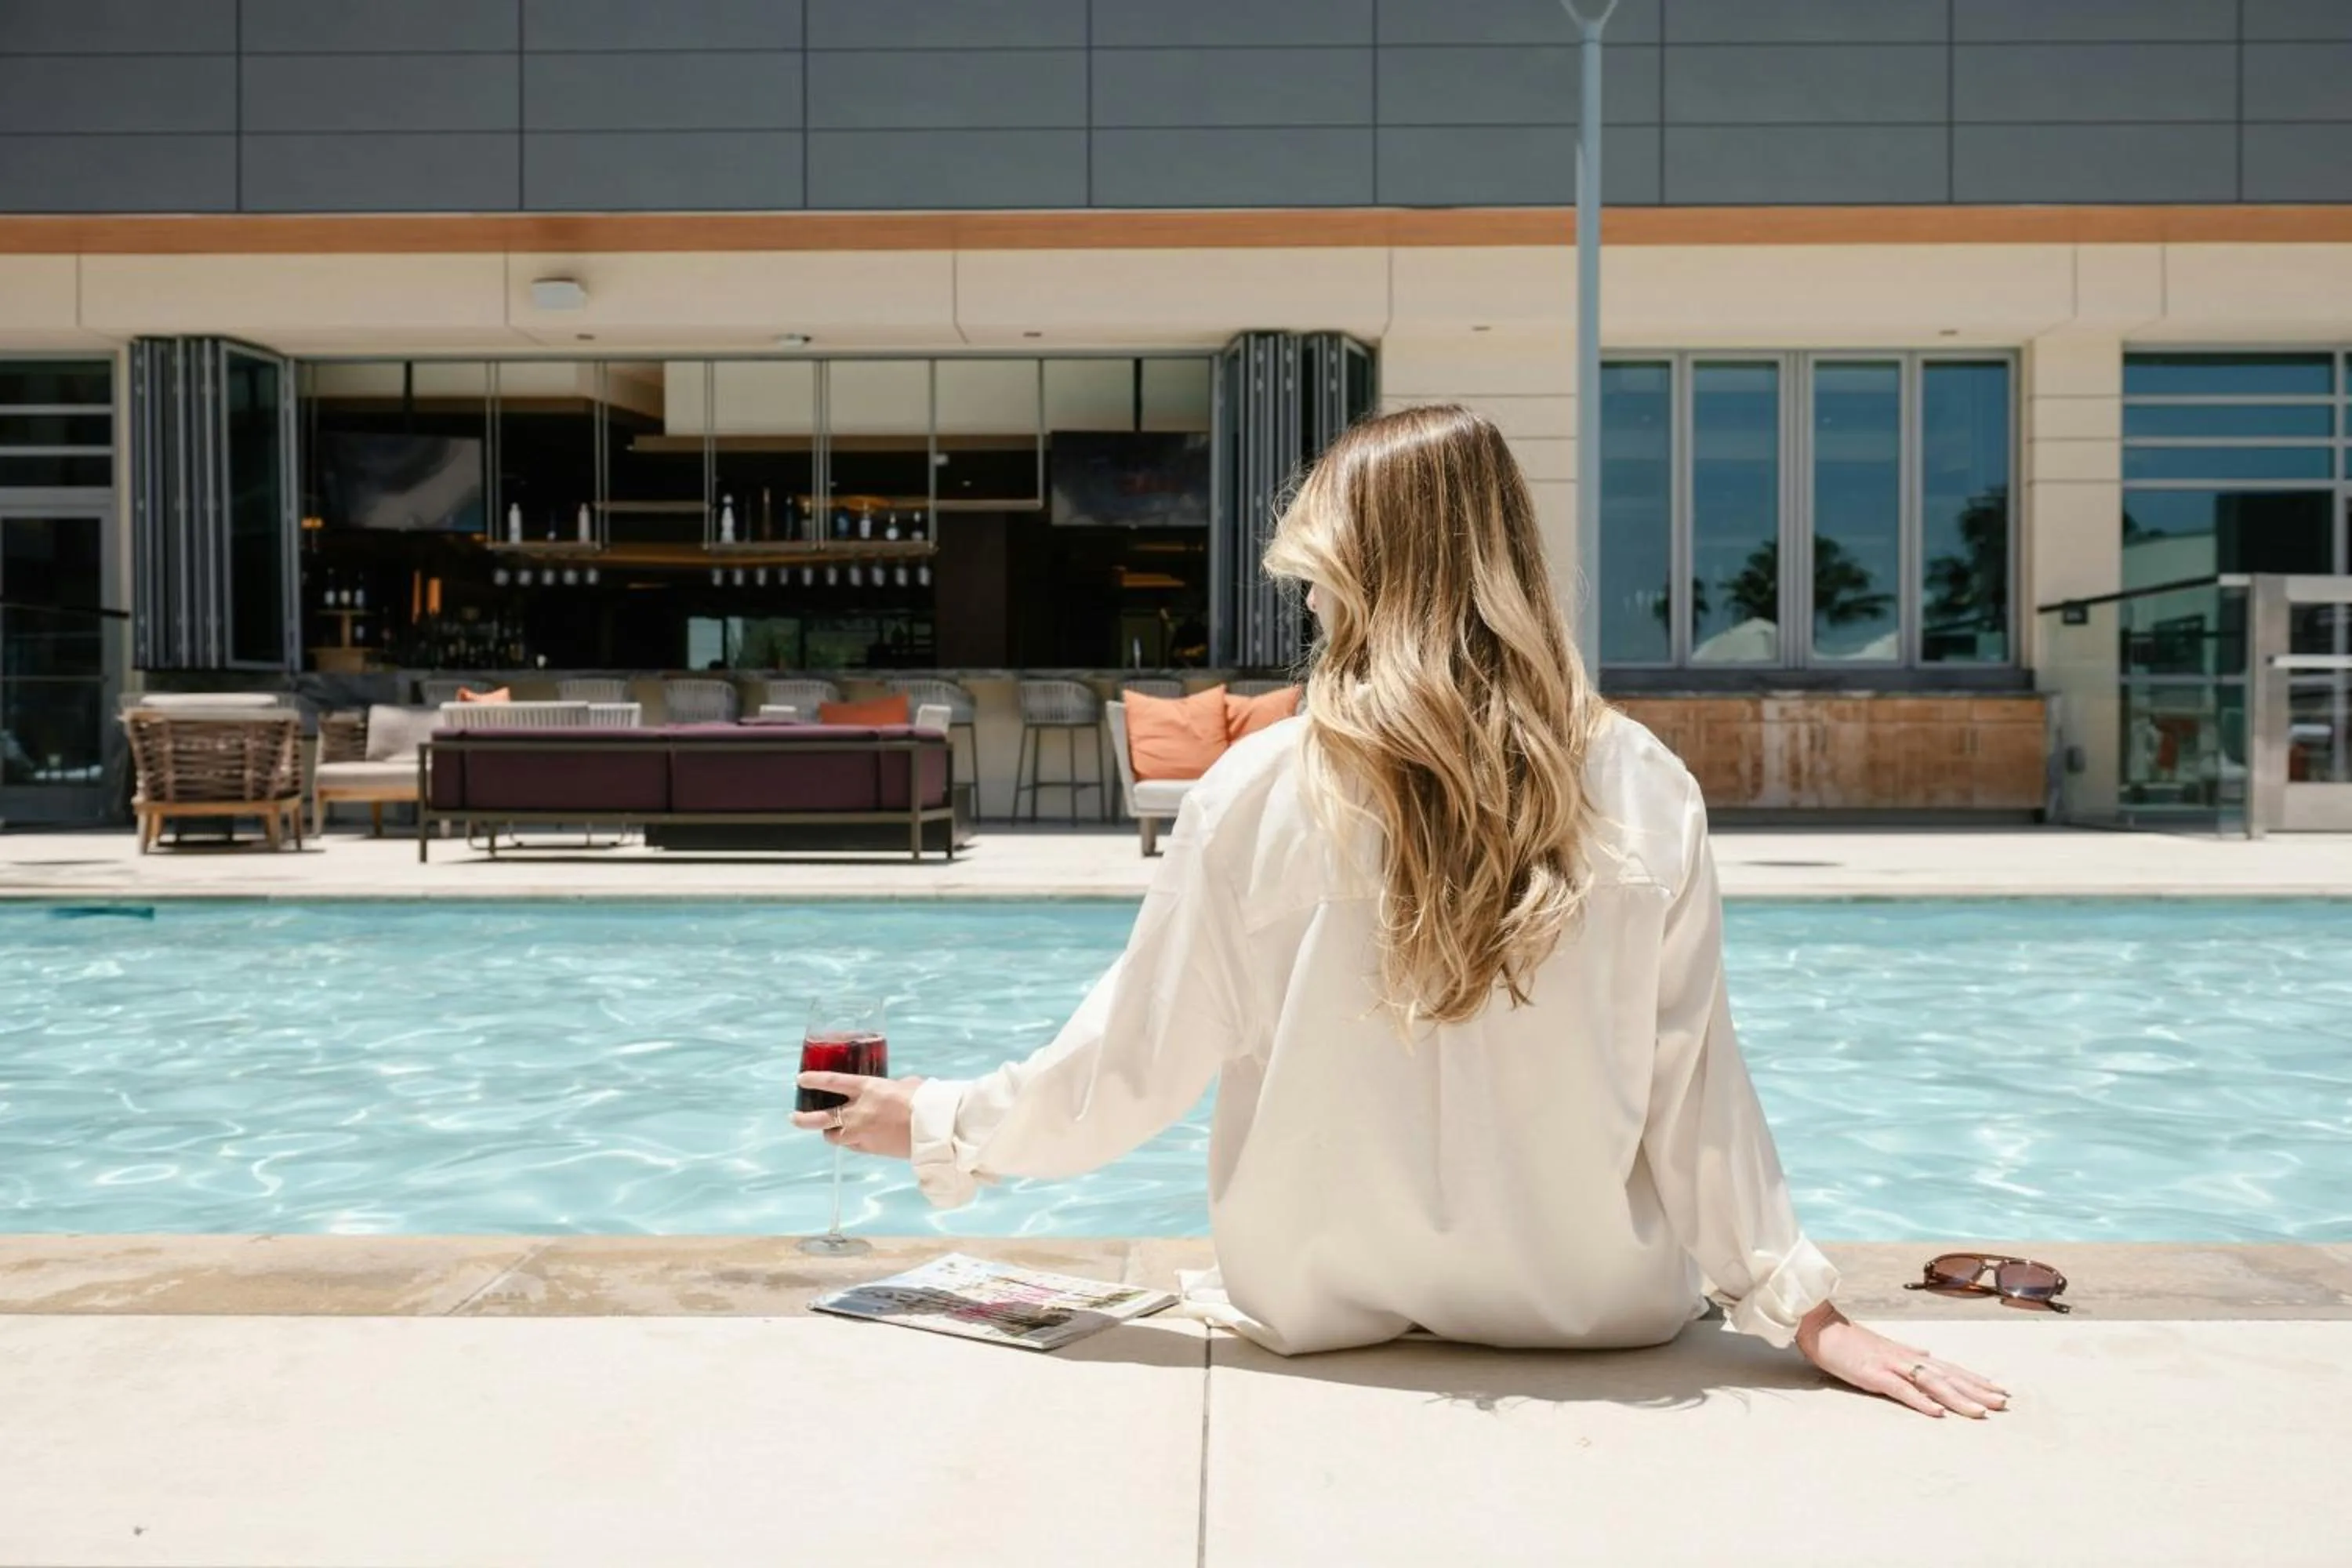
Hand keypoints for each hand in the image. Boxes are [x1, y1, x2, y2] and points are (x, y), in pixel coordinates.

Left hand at [791, 1074, 923, 1159]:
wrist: (933, 1130)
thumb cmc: (925, 1102)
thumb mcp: (908, 1085)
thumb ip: (895, 1086)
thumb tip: (898, 1087)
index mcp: (868, 1088)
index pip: (832, 1082)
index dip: (813, 1080)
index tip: (800, 1079)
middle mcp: (858, 1110)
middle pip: (821, 1117)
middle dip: (804, 1118)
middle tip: (794, 1117)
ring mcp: (861, 1132)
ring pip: (833, 1136)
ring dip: (830, 1133)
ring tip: (829, 1131)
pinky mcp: (869, 1149)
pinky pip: (852, 1147)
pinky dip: (850, 1143)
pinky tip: (854, 1140)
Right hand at [1795, 1301, 2009, 1418]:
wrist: (1819, 1325)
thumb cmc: (1848, 1338)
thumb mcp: (1882, 1346)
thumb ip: (1906, 1352)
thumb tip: (1927, 1352)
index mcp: (1908, 1354)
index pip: (1949, 1368)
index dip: (1975, 1379)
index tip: (1999, 1389)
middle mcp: (1906, 1358)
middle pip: (1948, 1376)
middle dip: (1977, 1390)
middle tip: (2004, 1402)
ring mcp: (1891, 1365)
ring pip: (1932, 1383)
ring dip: (1958, 1398)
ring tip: (1981, 1412)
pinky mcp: (1873, 1374)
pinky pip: (1901, 1390)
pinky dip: (1920, 1401)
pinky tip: (1936, 1413)